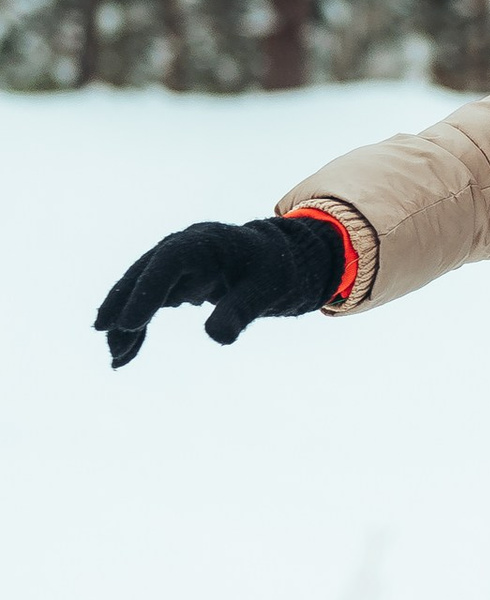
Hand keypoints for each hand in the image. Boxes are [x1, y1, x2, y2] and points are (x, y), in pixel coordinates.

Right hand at [95, 213, 345, 367]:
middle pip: (143, 274)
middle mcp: (181, 249)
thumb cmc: (273, 268)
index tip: (131, 321)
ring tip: (116, 358)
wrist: (274, 260)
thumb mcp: (268, 287)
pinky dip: (135, 330)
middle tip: (104, 331)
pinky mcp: (171, 285)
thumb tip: (217, 338)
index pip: (168, 261)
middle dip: (122, 303)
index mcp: (205, 241)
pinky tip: (125, 356)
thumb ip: (242, 309)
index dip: (148, 290)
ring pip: (139, 292)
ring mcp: (173, 267)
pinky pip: (147, 306)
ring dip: (123, 322)